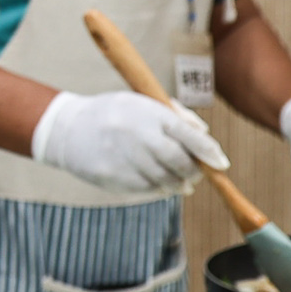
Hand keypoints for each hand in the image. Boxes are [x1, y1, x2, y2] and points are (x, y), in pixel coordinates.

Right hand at [31, 90, 226, 199]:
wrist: (69, 128)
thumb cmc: (115, 114)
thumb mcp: (142, 103)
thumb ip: (176, 117)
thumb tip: (205, 138)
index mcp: (148, 113)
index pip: (188, 134)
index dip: (208, 151)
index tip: (221, 164)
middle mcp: (137, 134)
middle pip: (178, 161)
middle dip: (194, 172)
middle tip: (197, 175)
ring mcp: (124, 156)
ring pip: (164, 179)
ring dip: (177, 184)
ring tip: (180, 183)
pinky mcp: (113, 176)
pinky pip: (146, 188)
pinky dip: (158, 189)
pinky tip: (158, 183)